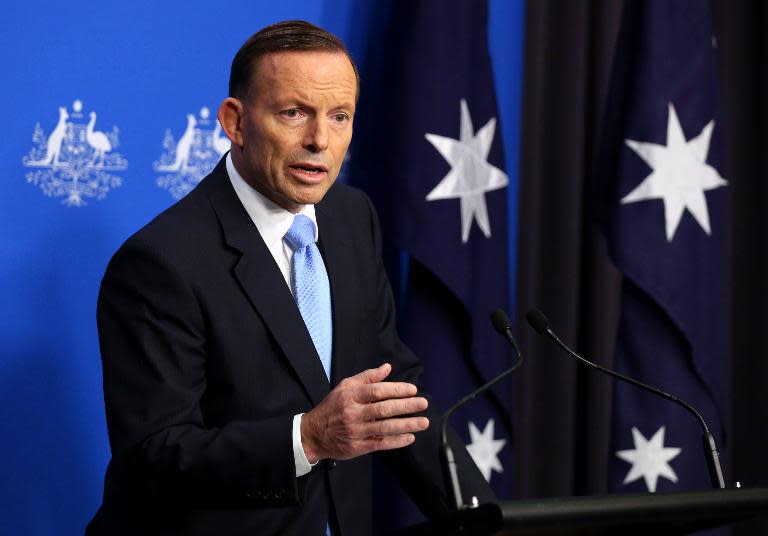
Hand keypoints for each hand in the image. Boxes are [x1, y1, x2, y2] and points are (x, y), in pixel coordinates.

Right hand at [300, 363, 428, 462]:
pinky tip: (410, 437)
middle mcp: (353, 413)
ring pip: (385, 427)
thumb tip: (387, 367)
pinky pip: (380, 444)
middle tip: (423, 403)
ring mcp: (356, 431)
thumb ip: (367, 377)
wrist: (313, 434)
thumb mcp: (345, 387)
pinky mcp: (357, 447)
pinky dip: (396, 441)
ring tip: (423, 422)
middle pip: (384, 409)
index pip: (377, 391)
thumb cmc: (332, 407)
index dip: (396, 390)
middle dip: (406, 406)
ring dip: (407, 425)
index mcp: (350, 396)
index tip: (412, 390)